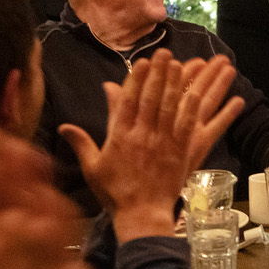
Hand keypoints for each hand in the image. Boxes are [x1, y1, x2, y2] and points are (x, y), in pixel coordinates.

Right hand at [57, 51, 246, 240]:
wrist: (141, 215)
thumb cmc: (115, 193)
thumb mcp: (93, 168)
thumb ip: (81, 143)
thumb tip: (64, 126)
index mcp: (120, 137)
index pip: (128, 101)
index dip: (135, 79)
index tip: (141, 62)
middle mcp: (143, 136)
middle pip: (152, 98)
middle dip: (159, 73)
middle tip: (166, 53)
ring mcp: (163, 143)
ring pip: (172, 107)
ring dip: (179, 84)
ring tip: (186, 63)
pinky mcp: (181, 152)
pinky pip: (191, 126)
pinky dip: (197, 108)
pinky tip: (204, 93)